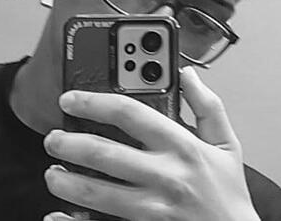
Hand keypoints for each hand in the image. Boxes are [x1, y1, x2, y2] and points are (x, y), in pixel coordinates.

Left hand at [43, 67, 259, 220]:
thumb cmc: (228, 191)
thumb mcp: (225, 141)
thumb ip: (207, 104)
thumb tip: (188, 75)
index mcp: (181, 146)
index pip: (131, 114)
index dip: (95, 102)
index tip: (73, 99)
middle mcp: (164, 175)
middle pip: (106, 154)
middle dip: (71, 144)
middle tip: (53, 138)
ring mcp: (153, 207)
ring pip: (98, 194)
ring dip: (68, 182)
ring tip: (52, 173)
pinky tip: (57, 216)